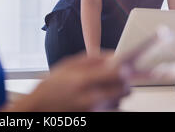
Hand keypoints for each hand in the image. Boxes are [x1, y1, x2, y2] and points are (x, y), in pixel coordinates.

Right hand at [6, 52, 130, 111]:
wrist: (38, 109)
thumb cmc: (52, 86)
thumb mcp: (68, 64)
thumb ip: (94, 59)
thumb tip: (115, 55)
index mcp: (83, 81)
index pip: (116, 73)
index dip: (128, 67)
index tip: (135, 63)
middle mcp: (91, 99)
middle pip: (125, 88)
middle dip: (125, 79)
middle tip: (118, 73)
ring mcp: (95, 111)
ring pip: (122, 99)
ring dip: (118, 91)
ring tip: (100, 87)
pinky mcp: (98, 118)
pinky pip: (116, 109)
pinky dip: (112, 103)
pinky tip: (99, 98)